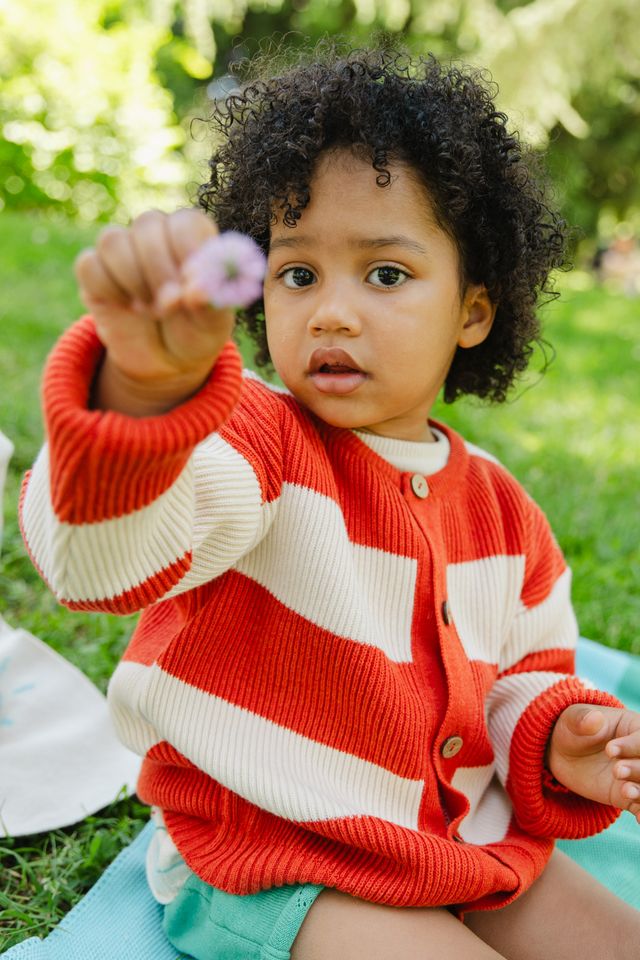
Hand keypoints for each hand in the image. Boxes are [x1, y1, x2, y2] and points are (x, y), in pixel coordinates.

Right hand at [74, 209, 235, 414]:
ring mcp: (123, 248)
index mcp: (194, 237)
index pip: (186, 222)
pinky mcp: (94, 269)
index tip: (190, 285)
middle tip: (170, 307)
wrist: (163, 360)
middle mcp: (156, 233)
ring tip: (150, 310)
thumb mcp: (211, 326)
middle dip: (159, 271)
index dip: (187, 251)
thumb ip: (209, 306)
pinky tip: (126, 307)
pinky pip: (90, 265)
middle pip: (147, 225)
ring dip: (134, 280)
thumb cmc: (194, 332)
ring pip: (113, 241)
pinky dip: (109, 290)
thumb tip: (196, 293)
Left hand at [548, 704, 639, 821]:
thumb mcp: (572, 719)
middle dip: (638, 769)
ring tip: (626, 792)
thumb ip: (582, 719)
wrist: (563, 753)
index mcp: (634, 727)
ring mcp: (636, 776)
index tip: (609, 750)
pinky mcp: (628, 796)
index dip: (632, 746)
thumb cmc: (572, 729)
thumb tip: (594, 718)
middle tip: (616, 771)